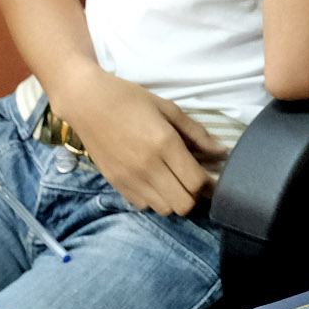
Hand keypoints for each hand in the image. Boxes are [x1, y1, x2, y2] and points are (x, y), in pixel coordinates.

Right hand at [53, 69, 223, 214]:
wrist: (87, 103)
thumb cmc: (130, 99)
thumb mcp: (168, 108)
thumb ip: (196, 133)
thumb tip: (221, 151)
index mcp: (164, 144)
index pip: (196, 182)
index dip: (208, 183)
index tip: (210, 175)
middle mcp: (147, 166)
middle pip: (183, 204)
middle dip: (193, 195)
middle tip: (192, 180)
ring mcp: (129, 179)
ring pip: (164, 209)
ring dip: (174, 198)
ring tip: (172, 180)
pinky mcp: (115, 184)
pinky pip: (143, 205)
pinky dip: (154, 198)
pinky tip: (153, 180)